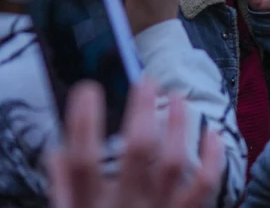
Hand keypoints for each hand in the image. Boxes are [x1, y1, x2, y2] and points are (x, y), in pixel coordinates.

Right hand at [46, 80, 222, 207]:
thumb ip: (61, 189)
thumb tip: (56, 150)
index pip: (81, 161)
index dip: (83, 123)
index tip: (88, 88)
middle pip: (137, 151)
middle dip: (142, 110)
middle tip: (146, 80)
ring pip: (173, 162)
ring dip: (178, 125)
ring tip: (178, 97)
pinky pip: (205, 186)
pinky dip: (212, 158)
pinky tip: (211, 134)